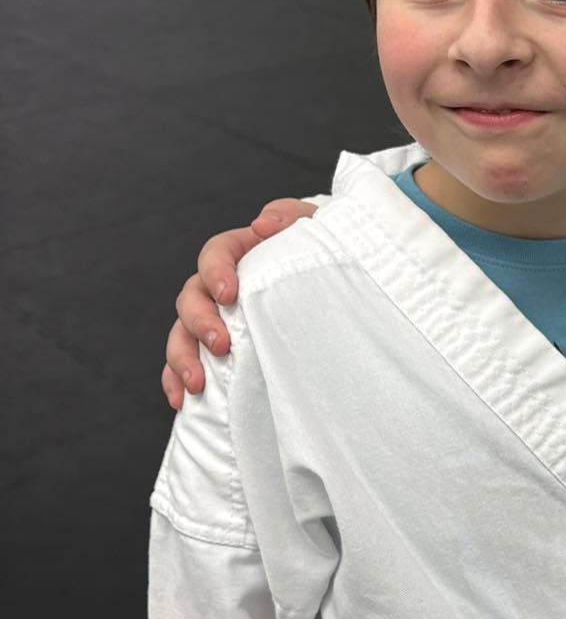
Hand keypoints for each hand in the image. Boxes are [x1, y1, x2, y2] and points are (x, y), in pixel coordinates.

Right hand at [161, 200, 315, 407]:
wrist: (337, 282)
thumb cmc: (321, 253)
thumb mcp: (314, 228)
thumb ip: (290, 217)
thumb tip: (262, 225)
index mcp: (240, 253)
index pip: (214, 254)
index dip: (215, 271)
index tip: (229, 294)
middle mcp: (219, 286)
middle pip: (190, 297)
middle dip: (199, 322)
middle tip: (221, 344)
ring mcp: (214, 318)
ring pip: (181, 333)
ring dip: (182, 358)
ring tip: (197, 383)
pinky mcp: (214, 349)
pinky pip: (184, 363)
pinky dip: (176, 379)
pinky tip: (182, 400)